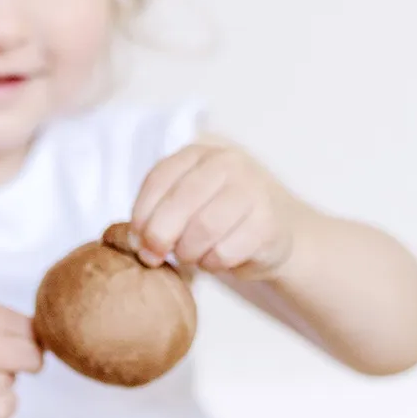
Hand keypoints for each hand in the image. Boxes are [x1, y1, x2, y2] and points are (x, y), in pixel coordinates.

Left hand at [129, 137, 298, 279]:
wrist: (279, 229)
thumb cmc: (221, 217)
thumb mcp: (188, 203)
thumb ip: (159, 212)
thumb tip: (137, 243)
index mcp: (200, 153)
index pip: (159, 178)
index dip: (141, 214)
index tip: (137, 239)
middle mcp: (228, 163)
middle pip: (180, 204)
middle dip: (159, 237)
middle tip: (155, 256)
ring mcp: (253, 190)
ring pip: (202, 229)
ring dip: (187, 252)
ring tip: (190, 257)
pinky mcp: (268, 223)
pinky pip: (224, 252)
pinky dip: (211, 264)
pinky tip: (215, 260)